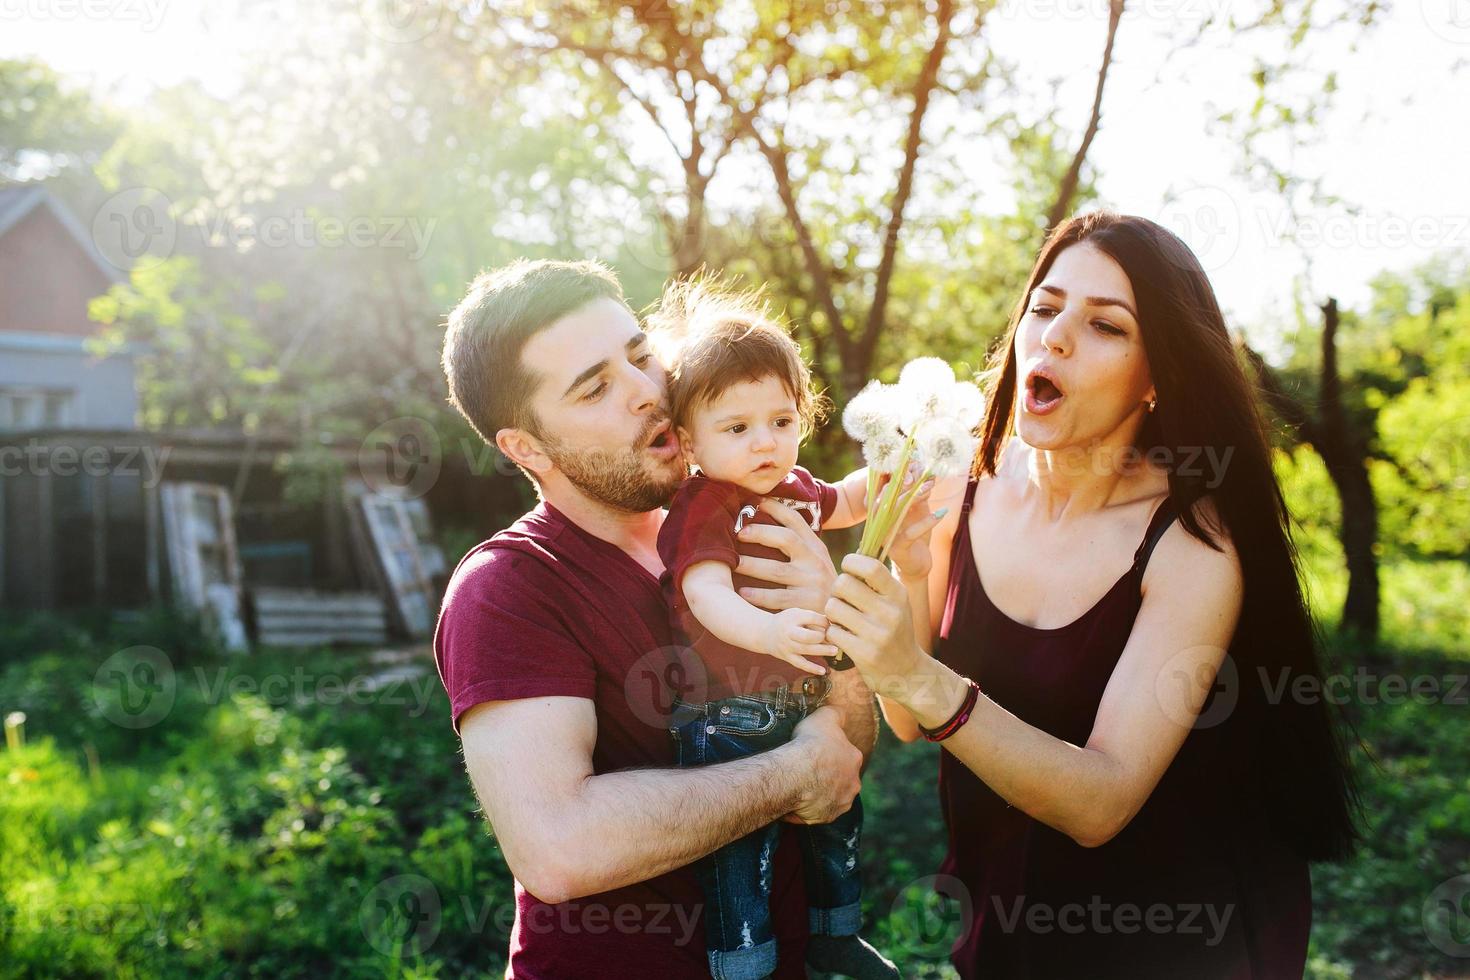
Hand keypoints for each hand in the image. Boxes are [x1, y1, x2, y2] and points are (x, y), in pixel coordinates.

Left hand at [734, 498, 836, 612]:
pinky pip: (778, 598)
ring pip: (777, 570)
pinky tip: (743, 593)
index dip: (776, 508)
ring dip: (752, 565)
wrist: (843, 617)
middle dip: (761, 533)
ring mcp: (813, 583)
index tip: (756, 501)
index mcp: (815, 547)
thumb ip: (799, 547)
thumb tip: (765, 528)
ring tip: (733, 563)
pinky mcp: (808, 604)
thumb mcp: (816, 563)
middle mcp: (816, 561)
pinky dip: (759, 595)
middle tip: (739, 533)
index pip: (796, 521)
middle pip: (787, 539)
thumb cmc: (819, 588)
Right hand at [763, 608, 838, 674]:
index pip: (812, 618)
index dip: (824, 621)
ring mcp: (787, 646)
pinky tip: (823, 671)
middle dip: (822, 637)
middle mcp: (789, 632)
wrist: (765, 632)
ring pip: (806, 650)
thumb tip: (835, 624)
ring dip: (822, 650)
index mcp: (793, 617)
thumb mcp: (797, 613)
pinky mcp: (787, 657)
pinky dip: (812, 668)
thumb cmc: (787, 621)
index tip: (831, 624)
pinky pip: (800, 664)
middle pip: (808, 636)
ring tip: (835, 650)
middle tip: (834, 637)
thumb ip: (814, 618)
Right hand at [783, 706, 861, 823]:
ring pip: (831, 796)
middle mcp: (853, 783)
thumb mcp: (824, 716)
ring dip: (820, 792)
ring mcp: (841, 802)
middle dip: (827, 775)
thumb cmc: (810, 744)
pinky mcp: (827, 816)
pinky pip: (817, 811)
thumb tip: (842, 712)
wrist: (795, 774)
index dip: (828, 752)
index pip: (845, 754)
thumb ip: (836, 713)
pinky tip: (795, 798)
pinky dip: (808, 807)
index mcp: (854, 758)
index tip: (814, 751)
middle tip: (806, 770)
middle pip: (841, 778)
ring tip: (800, 785)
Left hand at [824, 554, 924, 686]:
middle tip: (842, 599)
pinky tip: (844, 636)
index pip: (870, 567)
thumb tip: (852, 556)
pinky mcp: (864, 653)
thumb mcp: (896, 603)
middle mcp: (890, 612)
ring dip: (832, 612)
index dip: (851, 562)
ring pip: (833, 607)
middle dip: (836, 589)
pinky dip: (833, 633)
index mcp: (898, 594)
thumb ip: (878, 582)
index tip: (848, 569)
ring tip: (842, 618)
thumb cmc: (895, 630)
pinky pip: (832, 632)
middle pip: (843, 584)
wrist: (907, 672)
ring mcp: (877, 634)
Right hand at [885, 476, 944, 581]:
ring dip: (914, 498)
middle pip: (888, 496)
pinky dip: (927, 522)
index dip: (898, 474)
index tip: (915, 464)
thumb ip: (919, 495)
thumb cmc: (916, 536)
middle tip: (923, 474)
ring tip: (930, 488)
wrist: (917, 566)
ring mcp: (886, 536)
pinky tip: (941, 513)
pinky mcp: (897, 549)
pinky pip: (911, 533)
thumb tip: (928, 474)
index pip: (885, 487)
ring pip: (896, 512)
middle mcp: (880, 522)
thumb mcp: (917, 511)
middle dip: (905, 483)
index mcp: (882, 510)